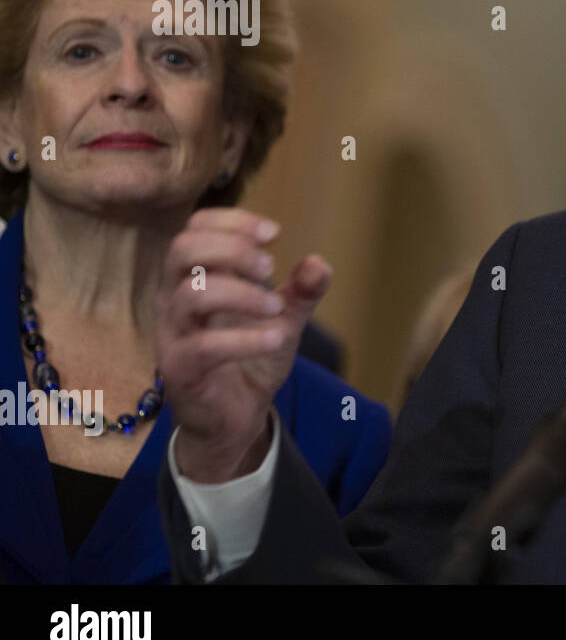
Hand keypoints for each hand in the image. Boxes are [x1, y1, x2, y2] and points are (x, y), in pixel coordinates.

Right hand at [156, 208, 332, 482]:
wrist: (236, 417)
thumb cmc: (250, 358)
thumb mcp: (284, 319)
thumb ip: (302, 292)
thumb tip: (318, 263)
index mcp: (196, 278)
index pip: (195, 229)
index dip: (232, 221)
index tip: (274, 233)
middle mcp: (176, 299)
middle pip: (182, 249)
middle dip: (232, 248)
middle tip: (270, 266)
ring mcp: (173, 334)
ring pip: (190, 293)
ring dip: (241, 292)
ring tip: (275, 306)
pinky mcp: (179, 370)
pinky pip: (203, 347)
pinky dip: (245, 338)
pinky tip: (276, 339)